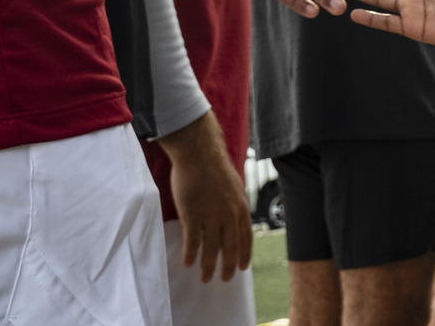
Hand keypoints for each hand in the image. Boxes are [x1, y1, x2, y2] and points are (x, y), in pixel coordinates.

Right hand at [156, 109, 251, 282]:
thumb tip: (235, 219)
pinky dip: (191, 255)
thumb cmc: (214, 169)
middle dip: (228, 266)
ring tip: (205, 278)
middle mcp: (229, 214)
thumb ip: (234, 205)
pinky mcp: (192, 215)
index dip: (244, 254)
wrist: (199, 154)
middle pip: (230, 247)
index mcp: (241, 207)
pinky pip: (192, 242)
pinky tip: (188, 263)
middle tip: (224, 279)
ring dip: (208, 266)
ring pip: (211, 249)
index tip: (242, 267)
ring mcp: (211, 216)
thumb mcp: (234, 187)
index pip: (246, 237)